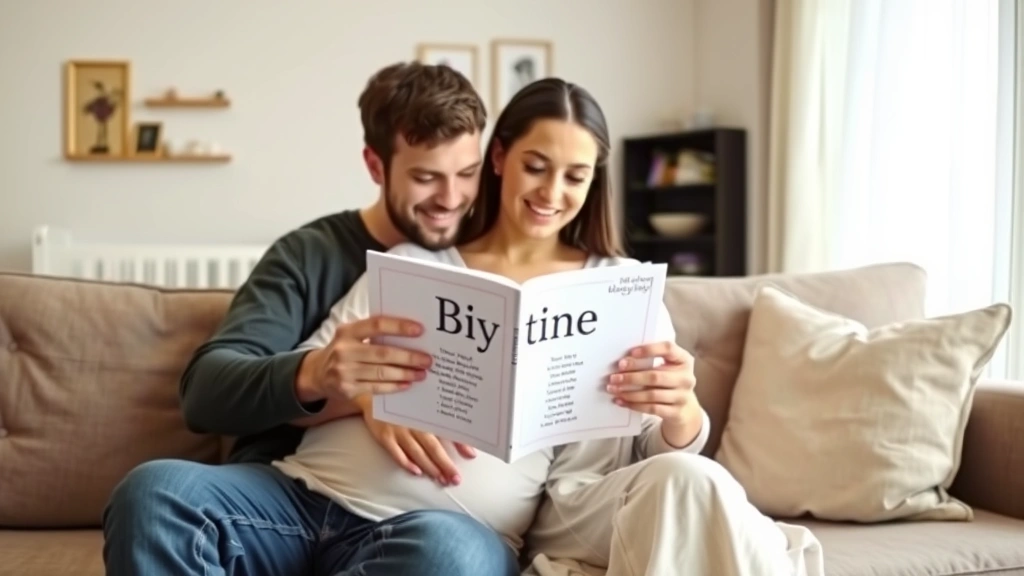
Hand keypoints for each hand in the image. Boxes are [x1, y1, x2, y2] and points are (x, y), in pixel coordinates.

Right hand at [296, 315, 432, 402]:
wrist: (317, 374)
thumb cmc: (344, 350)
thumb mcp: (351, 336)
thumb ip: (373, 333)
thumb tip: (410, 335)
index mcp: (348, 331)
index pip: (376, 325)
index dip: (399, 327)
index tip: (419, 330)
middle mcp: (344, 350)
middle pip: (383, 353)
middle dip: (409, 357)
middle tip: (427, 360)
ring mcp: (344, 371)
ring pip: (381, 372)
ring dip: (405, 373)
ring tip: (421, 373)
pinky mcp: (347, 389)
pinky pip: (376, 388)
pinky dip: (394, 386)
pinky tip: (407, 384)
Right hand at [357, 396, 475, 484]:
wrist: (374, 392)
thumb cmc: (405, 401)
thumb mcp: (424, 404)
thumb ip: (443, 418)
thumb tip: (461, 435)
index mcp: (427, 413)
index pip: (447, 430)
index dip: (460, 444)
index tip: (471, 456)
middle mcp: (414, 422)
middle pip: (433, 446)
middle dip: (446, 464)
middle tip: (456, 479)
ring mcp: (398, 429)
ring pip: (417, 452)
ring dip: (430, 467)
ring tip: (442, 479)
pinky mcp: (384, 435)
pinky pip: (395, 452)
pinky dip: (406, 462)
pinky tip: (416, 472)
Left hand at [607, 341, 701, 444]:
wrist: (685, 408)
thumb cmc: (670, 380)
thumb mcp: (668, 366)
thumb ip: (651, 360)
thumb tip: (623, 361)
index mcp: (684, 360)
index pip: (668, 348)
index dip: (649, 349)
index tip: (630, 353)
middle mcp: (686, 378)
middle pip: (655, 376)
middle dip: (631, 377)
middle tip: (613, 377)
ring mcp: (682, 397)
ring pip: (651, 394)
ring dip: (629, 392)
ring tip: (614, 389)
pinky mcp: (676, 412)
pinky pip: (651, 408)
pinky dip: (634, 405)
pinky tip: (621, 401)